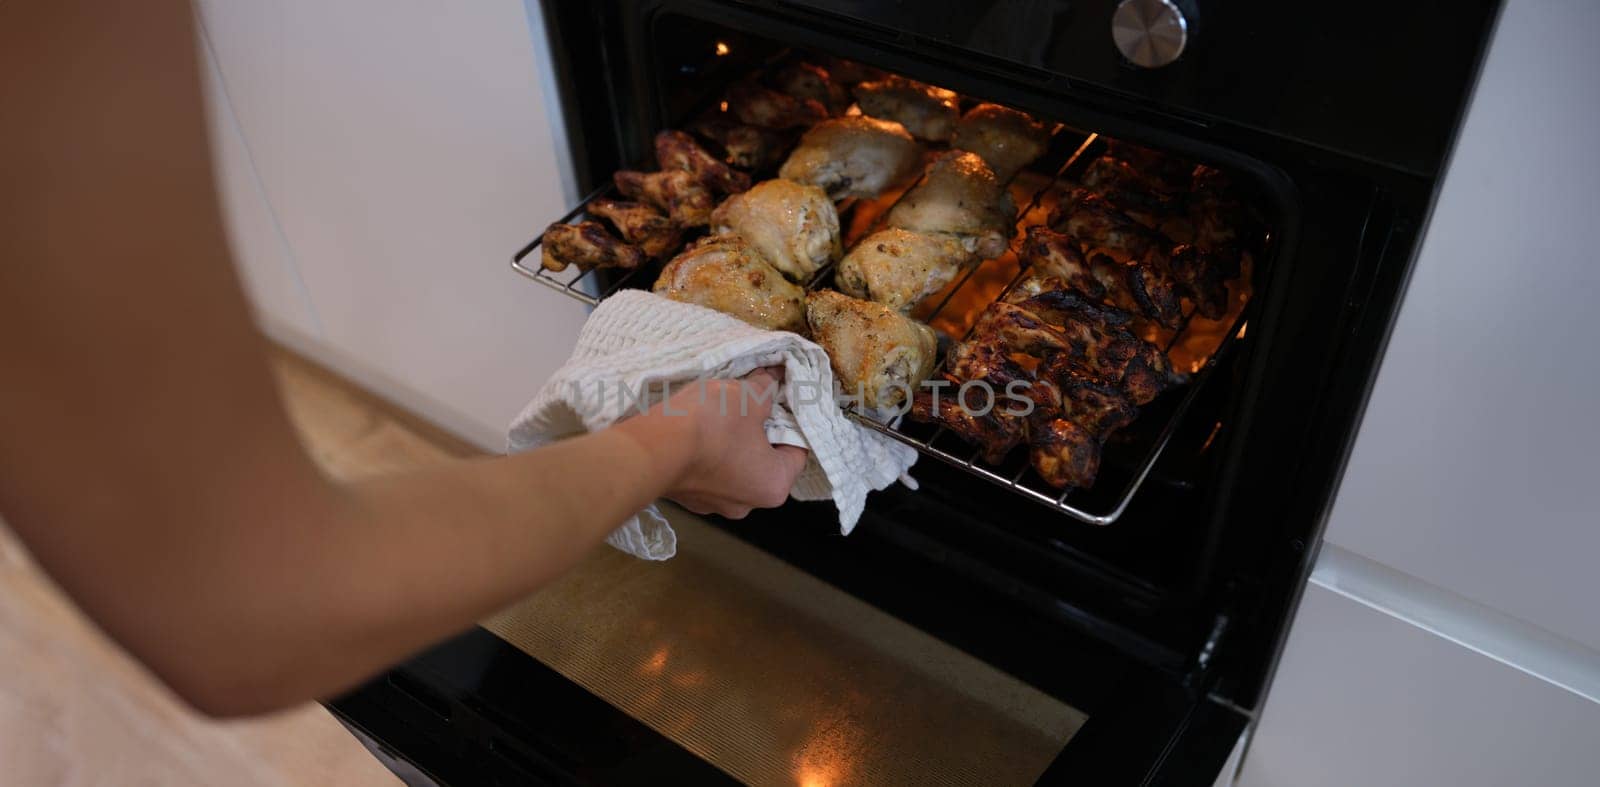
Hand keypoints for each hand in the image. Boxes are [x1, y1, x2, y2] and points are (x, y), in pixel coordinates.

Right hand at [618, 368, 807, 518]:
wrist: (650, 448)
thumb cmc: (711, 426)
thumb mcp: (747, 397)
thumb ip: (766, 388)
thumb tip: (774, 377)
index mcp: (773, 486)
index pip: (797, 451)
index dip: (791, 421)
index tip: (778, 401)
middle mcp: (747, 504)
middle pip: (764, 460)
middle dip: (758, 431)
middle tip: (750, 404)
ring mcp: (712, 504)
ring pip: (734, 466)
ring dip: (730, 441)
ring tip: (720, 413)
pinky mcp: (686, 497)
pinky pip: (706, 470)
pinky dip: (706, 452)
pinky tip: (697, 429)